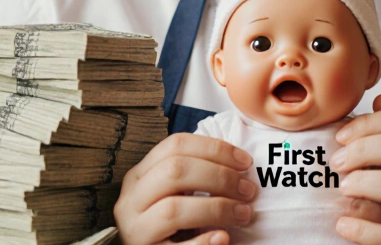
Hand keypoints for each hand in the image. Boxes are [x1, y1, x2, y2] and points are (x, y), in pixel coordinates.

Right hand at [114, 132, 257, 244]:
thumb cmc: (168, 223)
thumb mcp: (172, 192)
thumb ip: (194, 174)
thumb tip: (240, 162)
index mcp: (139, 175)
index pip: (175, 145)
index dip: (215, 149)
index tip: (246, 161)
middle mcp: (132, 199)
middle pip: (174, 171)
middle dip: (219, 177)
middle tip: (248, 190)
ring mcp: (135, 229)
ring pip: (173, 209)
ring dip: (217, 208)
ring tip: (243, 214)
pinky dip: (203, 242)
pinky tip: (223, 238)